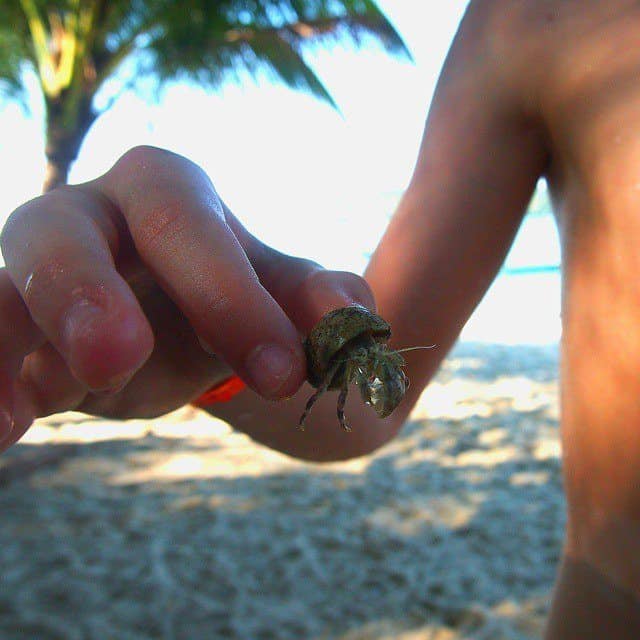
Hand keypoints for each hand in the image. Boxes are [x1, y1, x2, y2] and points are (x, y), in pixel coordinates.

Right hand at [0, 145, 373, 451]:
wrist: (186, 317)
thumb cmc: (236, 295)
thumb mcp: (284, 294)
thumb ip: (321, 300)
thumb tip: (352, 317)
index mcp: (163, 193)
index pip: (185, 226)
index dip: (228, 295)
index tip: (281, 374)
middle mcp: (87, 218)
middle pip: (61, 234)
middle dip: (82, 293)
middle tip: (113, 358)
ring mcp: (40, 279)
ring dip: (1, 347)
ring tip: (10, 419)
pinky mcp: (19, 337)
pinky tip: (2, 432)